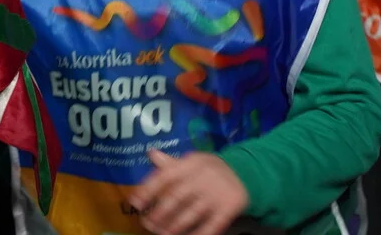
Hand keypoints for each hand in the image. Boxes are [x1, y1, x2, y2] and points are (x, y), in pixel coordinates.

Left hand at [131, 150, 247, 234]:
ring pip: (191, 214)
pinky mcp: (228, 209)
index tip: (135, 202)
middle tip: (146, 223)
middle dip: (159, 213)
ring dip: (174, 226)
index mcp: (191, 163)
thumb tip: (150, 153)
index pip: (166, 176)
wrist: (245, 174)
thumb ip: (171, 162)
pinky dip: (198, 234)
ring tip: (161, 233)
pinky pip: (211, 225)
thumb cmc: (209, 169)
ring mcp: (216, 194)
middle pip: (177, 197)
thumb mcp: (192, 161)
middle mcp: (203, 178)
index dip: (149, 189)